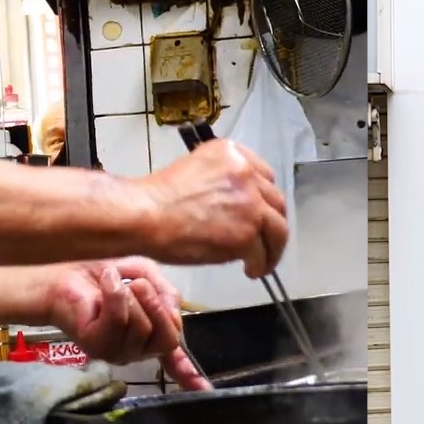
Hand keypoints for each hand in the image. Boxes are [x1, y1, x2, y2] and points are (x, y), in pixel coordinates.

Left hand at [44, 258, 181, 364]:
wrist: (65, 270)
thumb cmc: (105, 273)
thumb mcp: (146, 273)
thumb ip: (166, 293)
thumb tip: (174, 313)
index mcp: (151, 334)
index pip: (174, 360)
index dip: (190, 374)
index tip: (204, 391)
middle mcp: (136, 349)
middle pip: (168, 339)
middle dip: (158, 306)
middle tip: (141, 284)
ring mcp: (116, 351)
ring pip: (143, 328)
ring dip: (133, 296)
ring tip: (117, 281)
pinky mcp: (97, 345)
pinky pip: (119, 320)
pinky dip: (116, 295)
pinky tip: (107, 282)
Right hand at [137, 139, 288, 277]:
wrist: (145, 216)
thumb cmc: (159, 198)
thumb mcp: (195, 170)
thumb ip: (221, 180)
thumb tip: (234, 206)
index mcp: (233, 154)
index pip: (265, 176)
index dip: (264, 199)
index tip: (259, 213)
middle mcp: (247, 174)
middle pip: (276, 202)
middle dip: (271, 224)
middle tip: (264, 240)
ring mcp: (251, 204)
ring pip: (278, 229)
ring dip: (273, 247)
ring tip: (263, 261)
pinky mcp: (247, 233)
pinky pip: (263, 253)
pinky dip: (260, 264)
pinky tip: (251, 270)